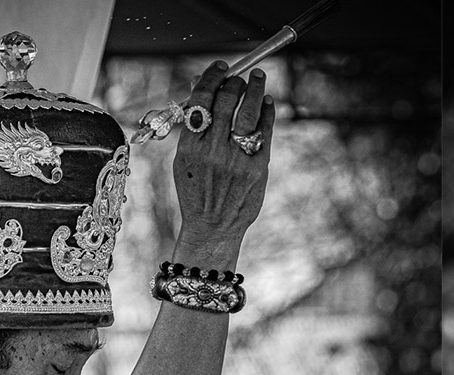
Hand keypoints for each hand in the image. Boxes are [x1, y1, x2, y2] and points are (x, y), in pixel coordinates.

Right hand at [172, 62, 274, 248]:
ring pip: (249, 111)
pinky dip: (268, 112)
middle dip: (236, 81)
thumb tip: (201, 89)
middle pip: (227, 100)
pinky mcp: (257, 167)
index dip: (212, 77)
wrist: (213, 227)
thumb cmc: (197, 191)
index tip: (221, 67)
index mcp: (191, 145)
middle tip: (241, 76)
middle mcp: (214, 149)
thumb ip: (194, 127)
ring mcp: (237, 158)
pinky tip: (268, 103)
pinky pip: (265, 131)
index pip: (201, 99)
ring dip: (256, 89)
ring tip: (259, 78)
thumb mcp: (185, 159)